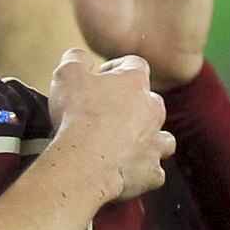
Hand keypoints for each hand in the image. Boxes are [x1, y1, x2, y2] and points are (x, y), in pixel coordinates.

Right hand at [46, 48, 171, 206]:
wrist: (84, 160)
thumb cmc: (77, 115)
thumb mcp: (66, 73)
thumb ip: (75, 59)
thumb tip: (79, 56)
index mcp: (135, 81)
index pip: (133, 65)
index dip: (115, 69)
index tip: (98, 79)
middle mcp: (152, 109)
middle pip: (150, 102)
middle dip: (133, 107)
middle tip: (106, 116)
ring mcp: (155, 141)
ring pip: (162, 138)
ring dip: (148, 140)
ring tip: (127, 146)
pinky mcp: (151, 170)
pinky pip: (154, 171)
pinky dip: (143, 172)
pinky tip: (127, 172)